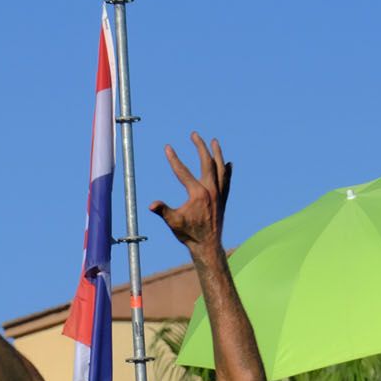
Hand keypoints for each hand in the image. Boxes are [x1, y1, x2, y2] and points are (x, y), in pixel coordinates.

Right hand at [149, 133, 232, 254]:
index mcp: (198, 193)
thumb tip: (152, 205)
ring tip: (214, 141)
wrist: (207, 245)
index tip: (168, 147)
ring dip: (217, 153)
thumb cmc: (188, 234)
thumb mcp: (173, 222)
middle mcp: (211, 190)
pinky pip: (227, 180)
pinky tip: (227, 163)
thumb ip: (163, 211)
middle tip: (194, 135)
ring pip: (220, 167)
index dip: (173, 159)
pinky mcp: (224, 199)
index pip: (183, 171)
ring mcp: (219, 193)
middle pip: (207, 162)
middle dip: (200, 146)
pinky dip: (227, 170)